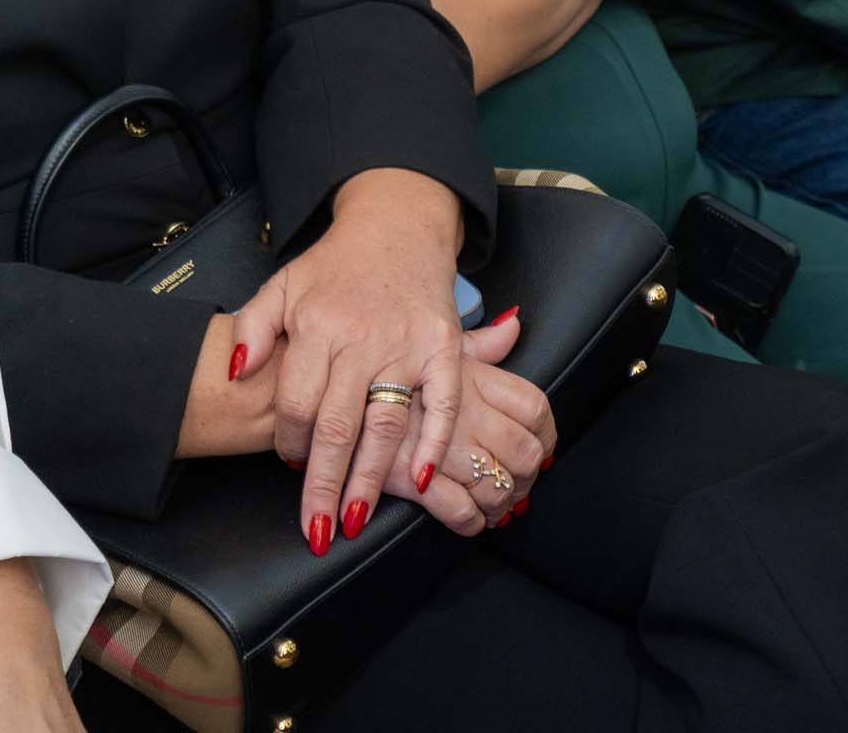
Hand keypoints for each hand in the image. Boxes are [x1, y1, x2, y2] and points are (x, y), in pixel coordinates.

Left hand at [230, 169, 466, 555]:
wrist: (396, 227)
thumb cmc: (335, 267)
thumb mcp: (282, 284)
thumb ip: (254, 328)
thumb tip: (236, 372)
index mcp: (318, 323)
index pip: (297, 399)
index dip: (289, 440)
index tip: (288, 466)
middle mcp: (361, 337)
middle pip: (337, 424)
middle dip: (324, 483)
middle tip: (315, 529)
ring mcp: (407, 344)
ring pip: (385, 423)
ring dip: (371, 477)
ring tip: (354, 519)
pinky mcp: (444, 347)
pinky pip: (443, 403)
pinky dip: (432, 442)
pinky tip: (422, 478)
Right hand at [380, 317, 554, 534]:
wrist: (301, 367)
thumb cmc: (368, 355)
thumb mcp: (427, 335)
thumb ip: (475, 341)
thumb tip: (513, 326)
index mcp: (467, 370)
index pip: (533, 406)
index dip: (546, 436)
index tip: (542, 451)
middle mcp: (460, 405)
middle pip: (524, 453)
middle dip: (527, 482)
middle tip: (518, 493)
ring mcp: (437, 441)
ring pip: (496, 485)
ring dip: (500, 506)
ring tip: (493, 513)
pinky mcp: (408, 474)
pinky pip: (458, 508)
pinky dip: (468, 521)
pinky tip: (464, 521)